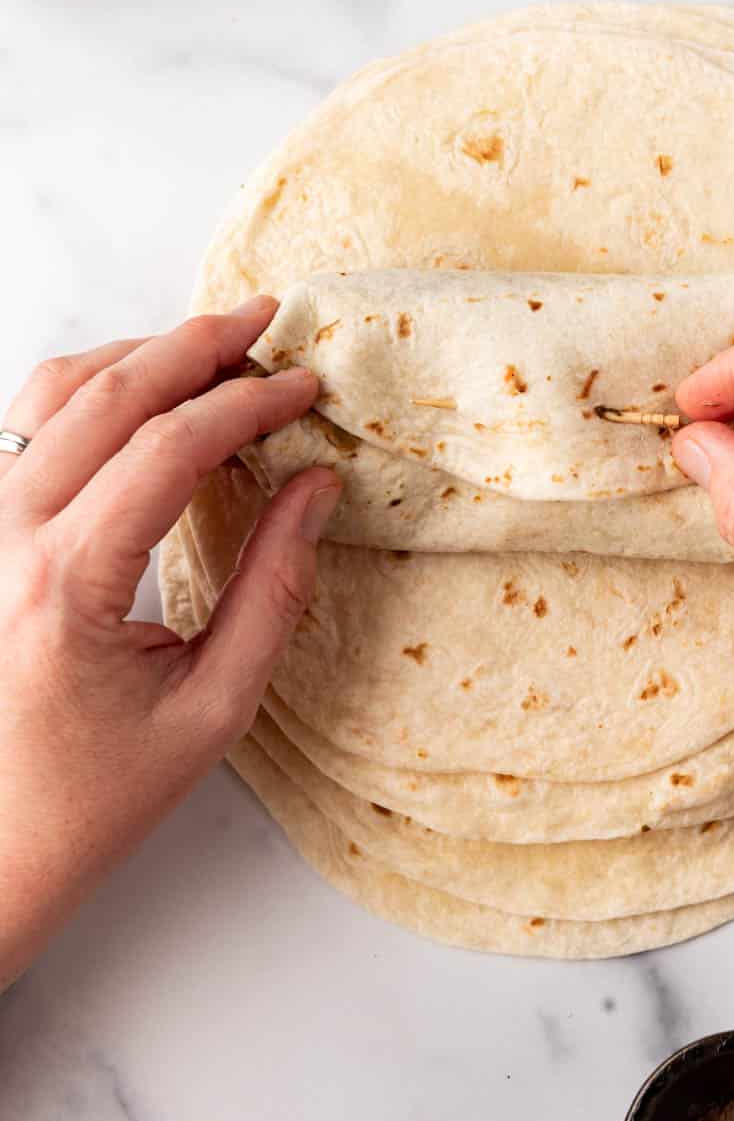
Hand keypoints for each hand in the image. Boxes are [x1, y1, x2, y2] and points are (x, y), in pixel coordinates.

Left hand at [0, 299, 337, 989]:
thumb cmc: (94, 798)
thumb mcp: (211, 708)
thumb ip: (273, 590)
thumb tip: (315, 487)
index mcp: (65, 582)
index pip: (169, 447)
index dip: (249, 403)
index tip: (309, 388)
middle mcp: (4, 537)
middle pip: (107, 393)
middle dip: (195, 344)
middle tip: (266, 322)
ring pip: (53, 391)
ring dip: (138, 354)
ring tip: (213, 346)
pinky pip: (23, 425)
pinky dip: (90, 388)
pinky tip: (142, 392)